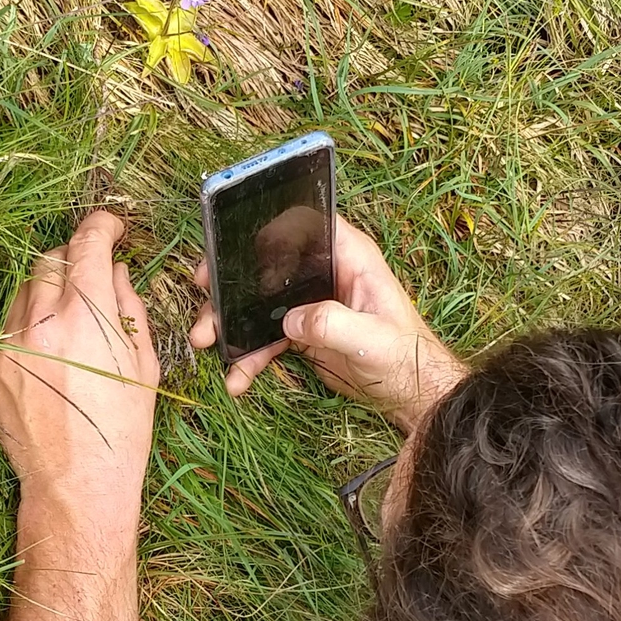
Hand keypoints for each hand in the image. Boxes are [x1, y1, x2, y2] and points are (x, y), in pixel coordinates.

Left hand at [0, 211, 160, 528]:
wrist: (76, 486)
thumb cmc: (123, 430)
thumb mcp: (143, 365)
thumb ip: (129, 308)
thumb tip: (115, 273)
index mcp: (88, 318)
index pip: (87, 244)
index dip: (102, 225)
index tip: (113, 226)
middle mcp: (43, 323)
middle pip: (51, 258)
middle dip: (74, 257)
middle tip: (94, 273)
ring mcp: (11, 344)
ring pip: (26, 288)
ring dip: (51, 288)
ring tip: (74, 317)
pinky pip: (11, 325)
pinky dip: (32, 322)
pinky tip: (53, 352)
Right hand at [189, 215, 462, 429]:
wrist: (414, 396)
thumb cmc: (407, 359)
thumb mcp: (372, 340)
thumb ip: (332, 324)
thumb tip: (289, 322)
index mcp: (348, 257)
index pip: (303, 225)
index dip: (265, 230)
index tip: (234, 250)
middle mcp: (325, 274)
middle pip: (269, 264)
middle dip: (232, 282)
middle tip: (206, 292)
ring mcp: (312, 303)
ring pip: (260, 304)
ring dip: (231, 324)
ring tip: (207, 344)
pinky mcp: (304, 333)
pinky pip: (266, 338)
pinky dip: (249, 358)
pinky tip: (237, 380)